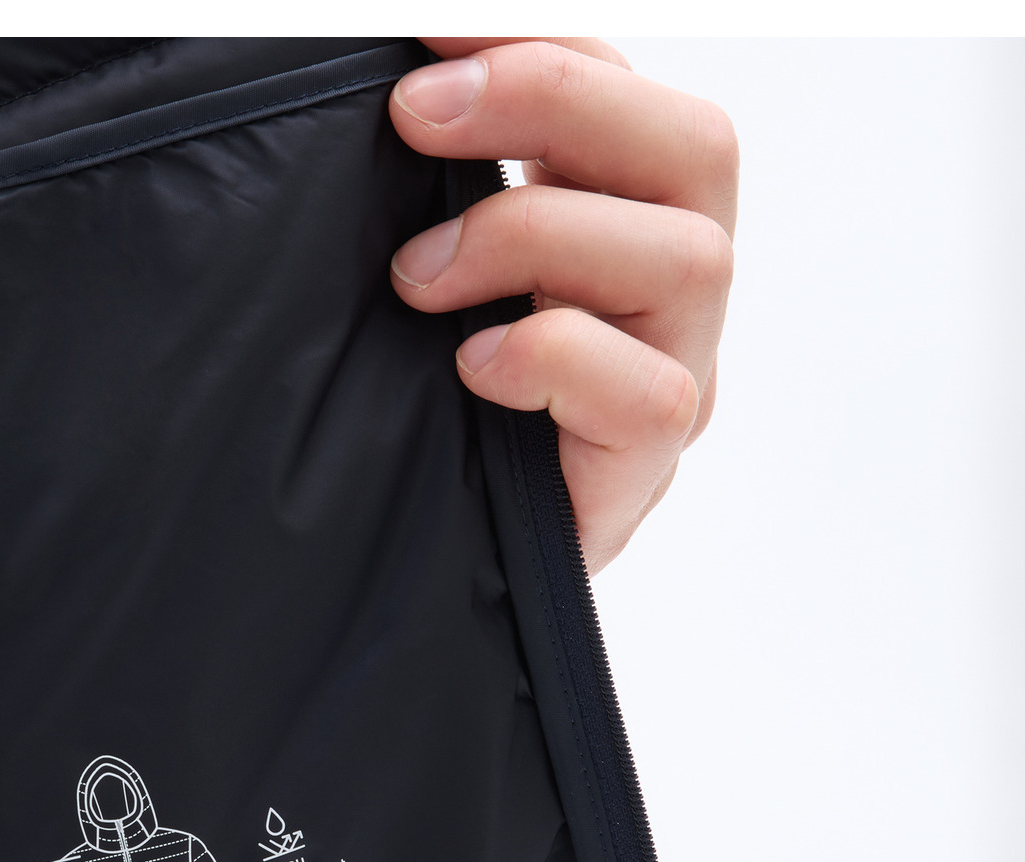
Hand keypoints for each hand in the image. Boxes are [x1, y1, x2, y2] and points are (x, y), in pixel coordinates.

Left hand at [389, 39, 736, 573]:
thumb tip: (400, 91)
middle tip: (419, 115)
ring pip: (689, 260)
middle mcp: (673, 293)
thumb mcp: (435, 280)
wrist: (441, 573)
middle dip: (552, 100)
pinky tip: (472, 367)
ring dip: (535, 236)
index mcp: (630, 218)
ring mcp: (675, 380)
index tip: (428, 34)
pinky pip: (648, 394)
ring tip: (419, 275)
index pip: (627, 93)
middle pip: (696, 148)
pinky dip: (553, 358)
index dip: (539, 40)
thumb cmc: (432, 417)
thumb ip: (443, 187)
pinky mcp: (646, 471)